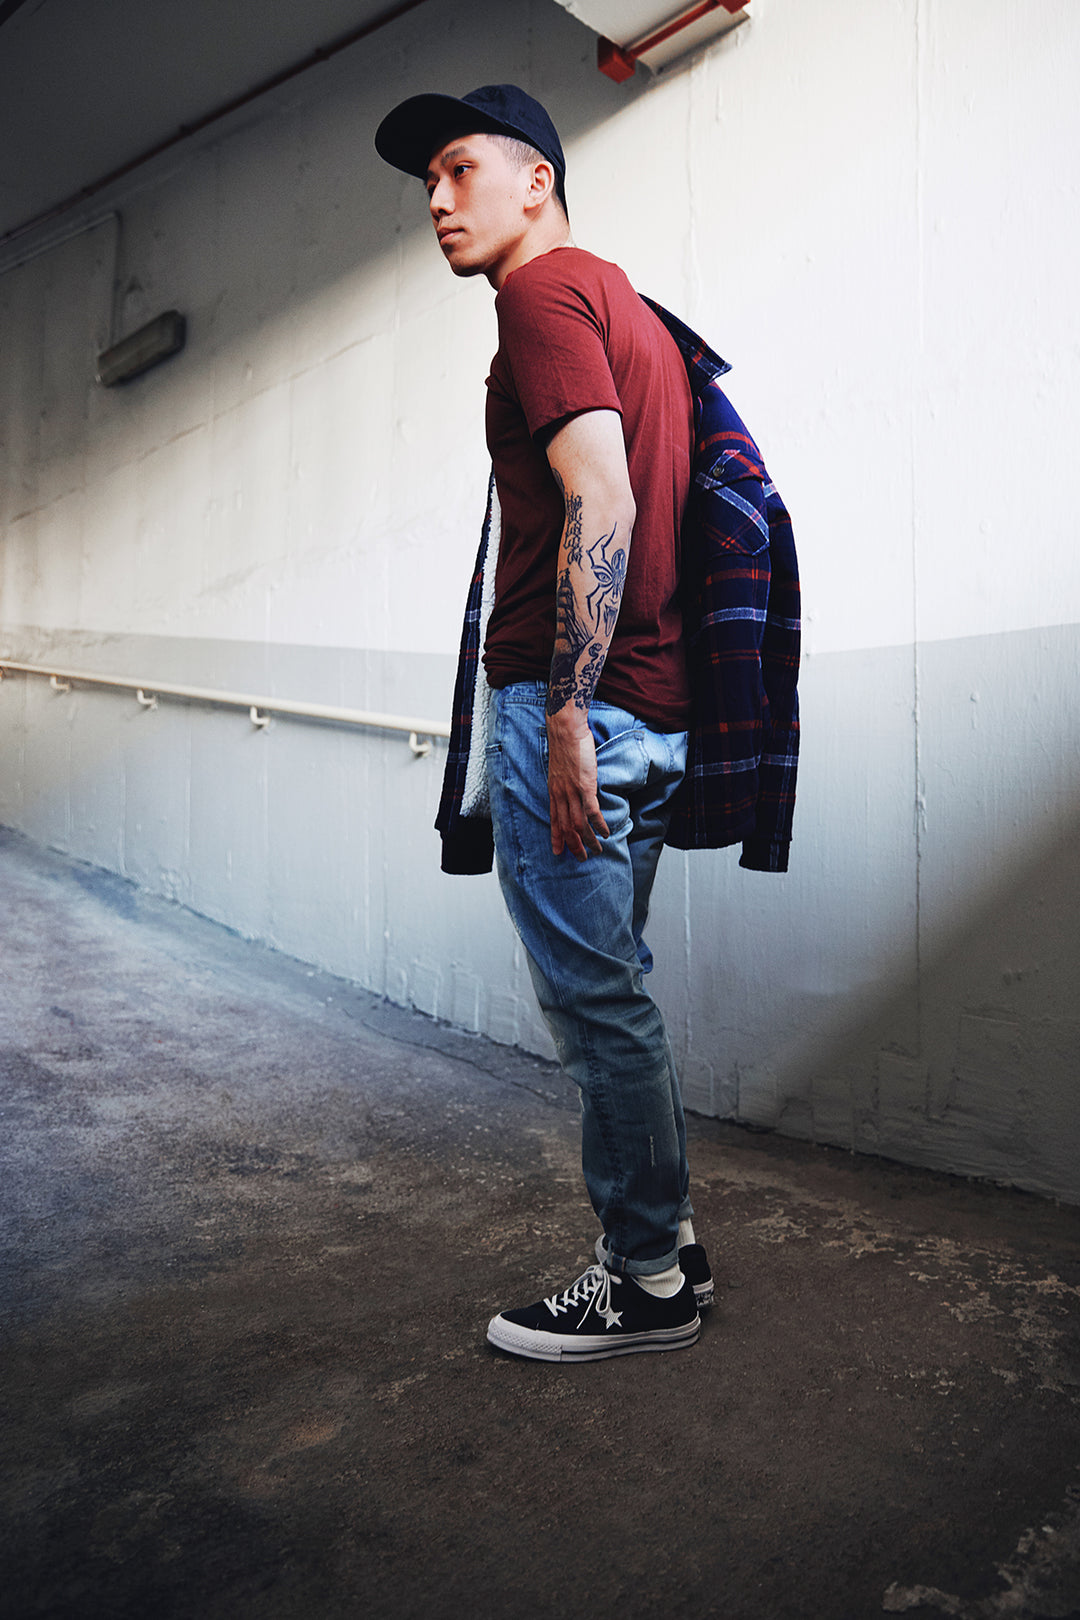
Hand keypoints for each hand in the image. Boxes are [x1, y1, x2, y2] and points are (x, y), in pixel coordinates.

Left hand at [546, 708, 609, 859]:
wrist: (565, 729)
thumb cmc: (565, 743)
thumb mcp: (560, 767)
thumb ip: (564, 780)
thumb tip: (571, 787)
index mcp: (553, 790)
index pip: (553, 819)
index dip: (556, 836)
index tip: (558, 851)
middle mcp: (560, 794)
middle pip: (565, 827)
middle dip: (573, 845)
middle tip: (581, 858)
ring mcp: (572, 791)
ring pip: (578, 824)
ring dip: (588, 840)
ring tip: (597, 850)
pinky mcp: (585, 786)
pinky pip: (591, 812)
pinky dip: (598, 825)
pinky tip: (605, 833)